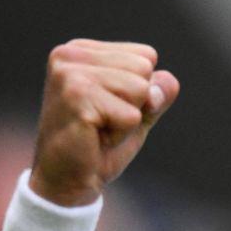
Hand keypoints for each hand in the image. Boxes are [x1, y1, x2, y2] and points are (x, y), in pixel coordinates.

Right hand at [28, 39, 179, 206]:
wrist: (65, 182)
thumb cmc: (99, 144)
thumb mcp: (138, 111)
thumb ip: (159, 91)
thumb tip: (165, 84)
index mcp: (81, 49)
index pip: (146, 56)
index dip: (141, 90)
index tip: (109, 108)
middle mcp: (70, 54)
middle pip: (144, 69)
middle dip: (135, 104)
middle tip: (103, 122)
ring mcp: (70, 75)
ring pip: (141, 89)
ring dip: (128, 120)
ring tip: (98, 129)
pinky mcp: (77, 99)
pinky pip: (131, 116)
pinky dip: (121, 135)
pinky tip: (94, 139)